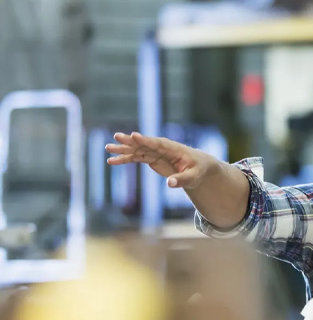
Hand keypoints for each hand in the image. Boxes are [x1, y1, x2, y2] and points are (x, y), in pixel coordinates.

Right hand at [106, 132, 220, 189]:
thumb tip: (170, 184)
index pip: (157, 143)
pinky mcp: (151, 158)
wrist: (198, 167)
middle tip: (116, 137)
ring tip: (108, 149)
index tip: (133, 135)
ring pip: (136, 150)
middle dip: (130, 141)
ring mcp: (155, 152)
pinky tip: (112, 162)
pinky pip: (135, 158)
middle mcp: (162, 148)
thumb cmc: (198, 170)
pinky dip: (125, 159)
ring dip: (123, 150)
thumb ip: (181, 180)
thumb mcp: (193, 177)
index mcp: (173, 148)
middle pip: (144, 144)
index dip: (145, 140)